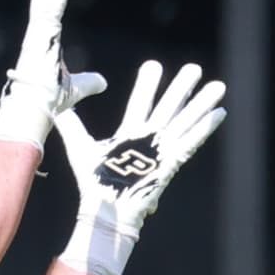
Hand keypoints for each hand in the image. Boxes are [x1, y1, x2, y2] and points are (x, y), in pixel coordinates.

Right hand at [0, 0, 104, 152]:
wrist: (35, 114)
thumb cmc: (49, 104)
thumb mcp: (76, 88)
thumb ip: (88, 82)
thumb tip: (103, 82)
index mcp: (44, 38)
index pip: (51, 2)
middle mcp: (38, 29)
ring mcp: (38, 28)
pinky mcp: (41, 31)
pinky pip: (54, 1)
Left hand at [52, 57, 227, 274]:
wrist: (105, 209)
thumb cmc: (94, 183)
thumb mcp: (80, 146)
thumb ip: (70, 125)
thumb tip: (54, 106)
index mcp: (129, 134)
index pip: (141, 102)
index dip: (148, 84)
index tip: (154, 65)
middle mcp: (148, 139)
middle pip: (168, 106)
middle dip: (181, 87)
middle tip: (194, 67)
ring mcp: (161, 149)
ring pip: (185, 120)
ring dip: (201, 103)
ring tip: (218, 85)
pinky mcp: (170, 162)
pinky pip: (192, 141)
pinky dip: (205, 127)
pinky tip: (220, 113)